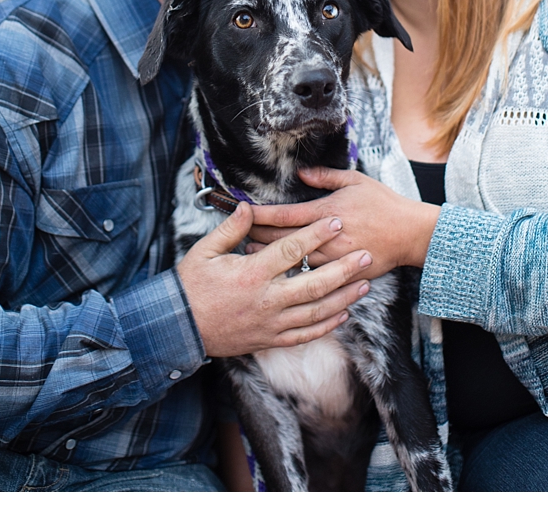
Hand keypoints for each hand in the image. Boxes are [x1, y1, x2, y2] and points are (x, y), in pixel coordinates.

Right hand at [175, 201, 373, 357]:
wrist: (182, 326)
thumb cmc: (193, 284)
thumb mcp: (206, 250)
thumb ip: (231, 229)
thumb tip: (249, 207)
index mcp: (252, 273)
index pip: (291, 250)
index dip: (315, 235)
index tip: (335, 222)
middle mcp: (268, 300)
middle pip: (314, 283)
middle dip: (344, 269)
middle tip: (365, 256)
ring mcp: (272, 323)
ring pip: (317, 311)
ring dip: (343, 297)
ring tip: (364, 285)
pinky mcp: (271, 339)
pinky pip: (306, 334)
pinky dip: (327, 325)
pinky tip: (343, 314)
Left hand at [245, 168, 439, 273]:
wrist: (411, 233)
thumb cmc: (383, 203)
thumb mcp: (354, 180)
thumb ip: (325, 177)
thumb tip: (301, 174)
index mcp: (328, 213)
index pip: (286, 216)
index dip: (262, 215)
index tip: (243, 213)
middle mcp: (329, 238)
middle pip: (286, 241)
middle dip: (260, 238)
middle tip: (238, 237)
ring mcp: (337, 259)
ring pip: (298, 262)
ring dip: (274, 259)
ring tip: (251, 256)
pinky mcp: (347, 274)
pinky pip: (318, 278)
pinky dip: (298, 275)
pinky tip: (283, 276)